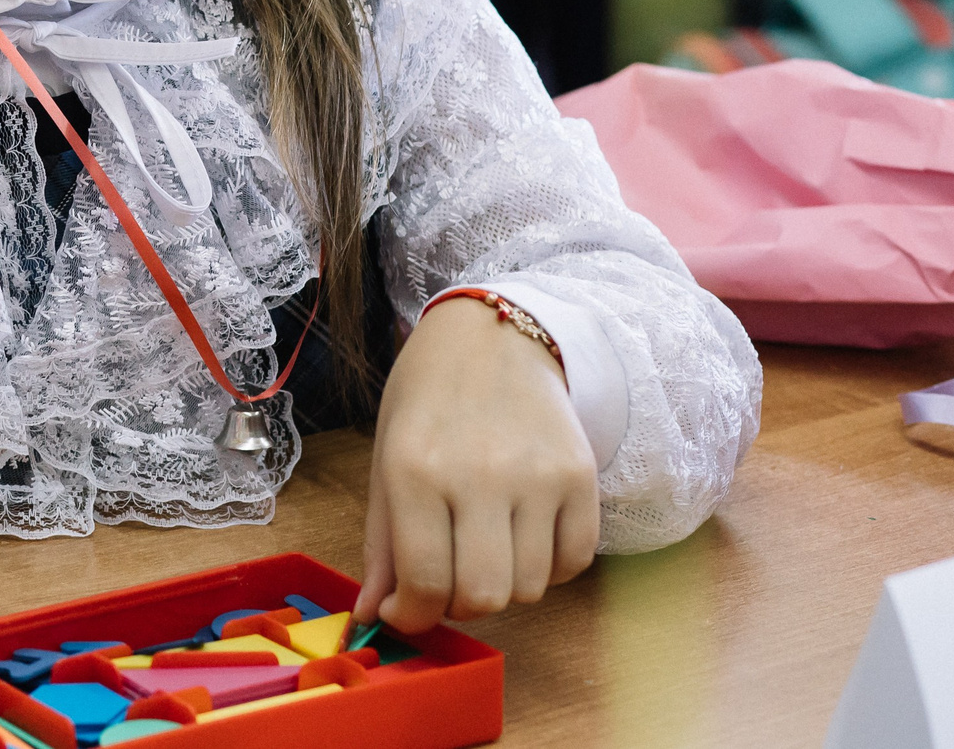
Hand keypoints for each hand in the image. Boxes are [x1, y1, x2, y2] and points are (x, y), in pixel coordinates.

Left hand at [354, 296, 598, 636]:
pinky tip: (526, 536)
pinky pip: (575, 562)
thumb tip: (371, 616)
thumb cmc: (428, 400)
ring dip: (504, 585)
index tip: (403, 611)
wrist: (493, 336)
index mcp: (417, 470)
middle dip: (459, 606)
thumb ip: (382, 545)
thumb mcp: (387, 461)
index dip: (412, 617)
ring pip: (530, 588)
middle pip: (484, 596)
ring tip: (485, 545)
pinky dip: (550, 568)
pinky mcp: (582, 475)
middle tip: (446, 578)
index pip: (424, 583)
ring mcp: (538, 475)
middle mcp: (480, 474)